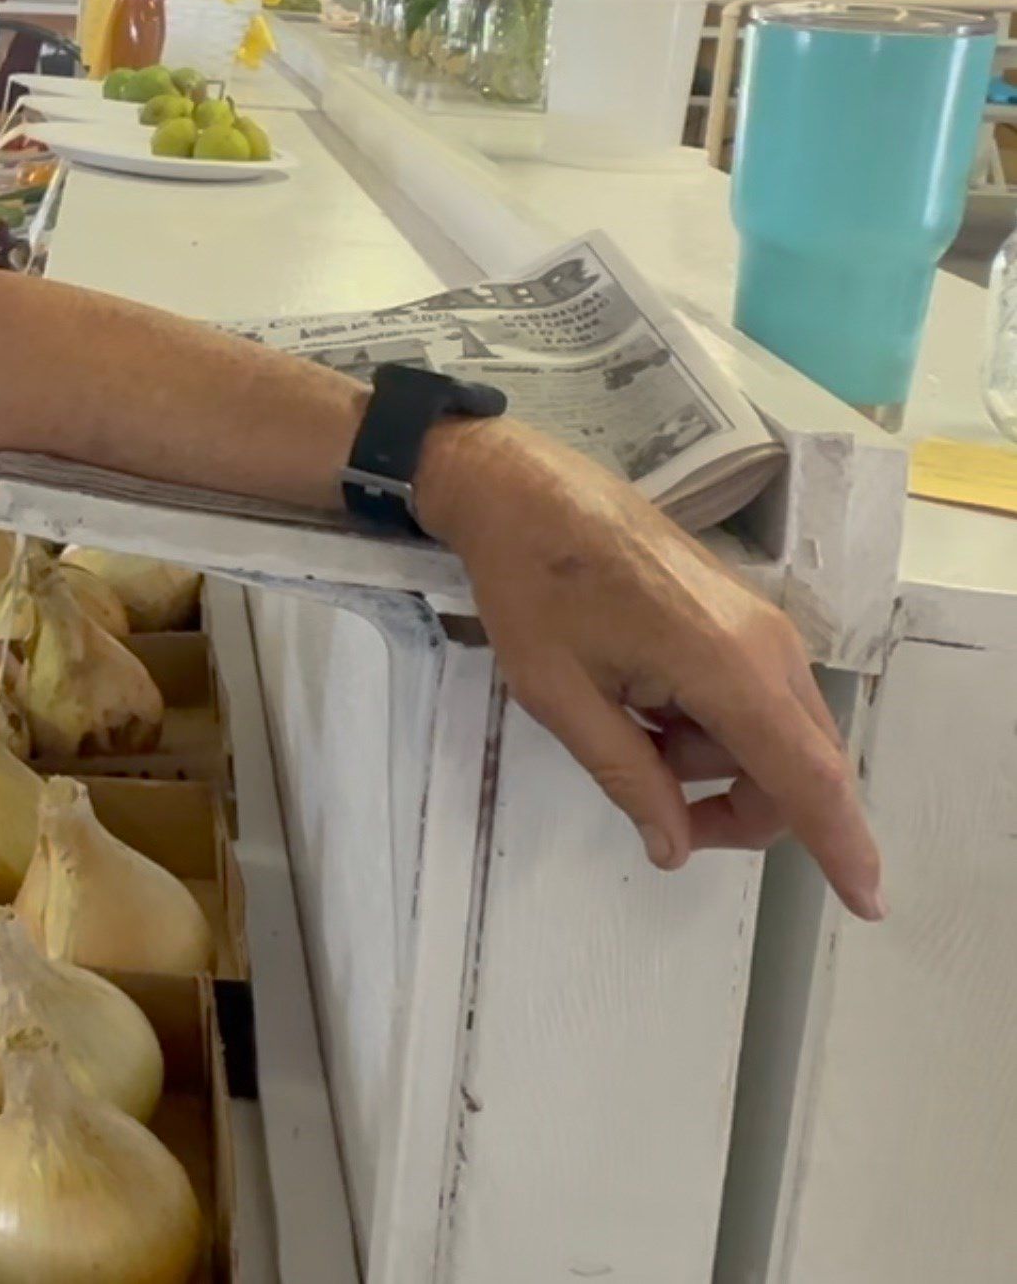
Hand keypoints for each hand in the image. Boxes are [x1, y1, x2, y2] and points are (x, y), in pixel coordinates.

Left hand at [417, 419, 883, 918]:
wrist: (525, 491)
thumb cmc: (532, 587)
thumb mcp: (560, 698)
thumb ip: (628, 778)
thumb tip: (675, 846)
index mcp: (727, 666)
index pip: (807, 777)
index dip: (841, 846)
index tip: (868, 902)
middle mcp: (767, 647)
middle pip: (798, 767)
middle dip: (742, 810)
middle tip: (659, 812)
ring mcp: (761, 626)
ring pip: (776, 736)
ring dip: (715, 763)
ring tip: (627, 726)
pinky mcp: (743, 616)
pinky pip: (756, 699)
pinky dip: (712, 725)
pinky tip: (643, 701)